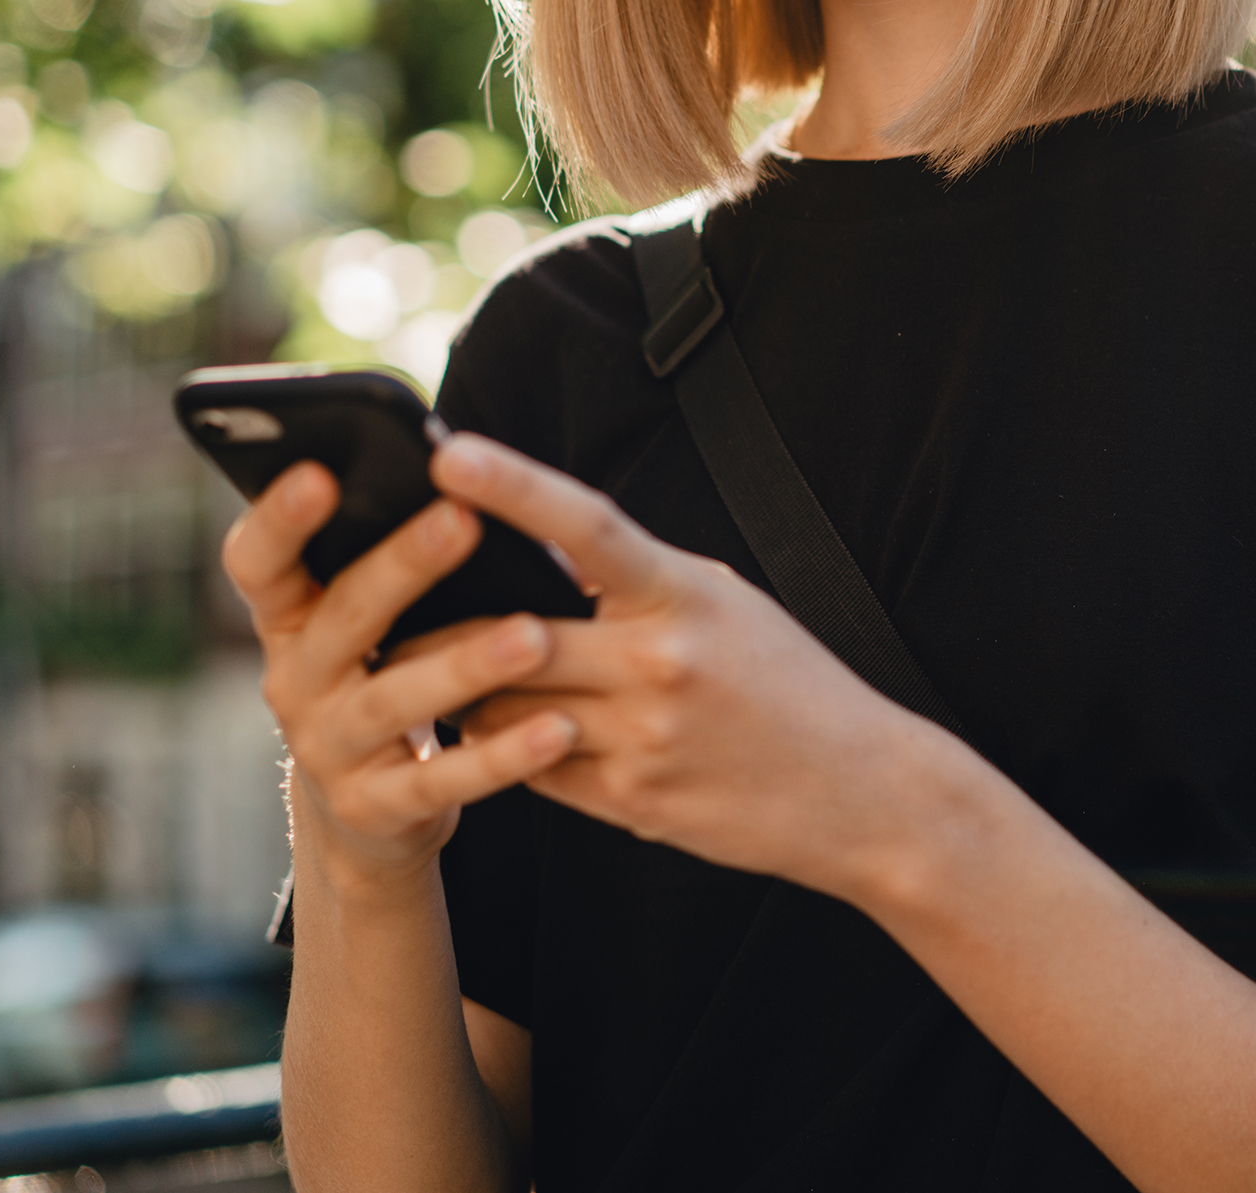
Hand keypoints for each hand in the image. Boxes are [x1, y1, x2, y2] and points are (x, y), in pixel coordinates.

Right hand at [221, 461, 581, 896]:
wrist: (369, 814)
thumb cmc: (385, 676)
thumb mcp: (368, 624)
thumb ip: (392, 561)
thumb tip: (473, 474)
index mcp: (289, 618)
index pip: (258, 562)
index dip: (279, 519)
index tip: (320, 472)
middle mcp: (294, 680)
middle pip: (343, 617)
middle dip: (401, 566)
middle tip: (461, 519)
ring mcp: (329, 748)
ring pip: (394, 699)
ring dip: (465, 665)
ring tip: (533, 635)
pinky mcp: (377, 807)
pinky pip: (444, 780)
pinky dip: (502, 756)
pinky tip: (558, 728)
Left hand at [432, 434, 948, 896]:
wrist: (864, 790)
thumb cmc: (790, 684)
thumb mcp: (725, 604)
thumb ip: (639, 581)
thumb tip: (547, 547)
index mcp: (686, 595)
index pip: (587, 527)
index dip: (515, 485)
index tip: (452, 454)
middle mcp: (661, 663)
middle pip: (510, 635)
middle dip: (440, 629)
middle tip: (391, 614)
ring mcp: (643, 737)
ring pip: (505, 709)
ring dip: (466, 696)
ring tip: (440, 681)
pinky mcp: (631, 800)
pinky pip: (533, 770)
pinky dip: (509, 751)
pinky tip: (505, 740)